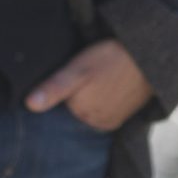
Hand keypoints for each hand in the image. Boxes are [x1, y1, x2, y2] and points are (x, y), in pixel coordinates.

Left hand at [25, 39, 151, 132]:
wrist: (148, 55)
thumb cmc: (110, 59)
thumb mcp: (77, 70)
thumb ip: (53, 89)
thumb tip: (29, 106)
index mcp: (82, 113)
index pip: (58, 106)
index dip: (58, 90)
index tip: (68, 76)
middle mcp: (96, 122)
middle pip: (73, 109)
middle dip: (73, 95)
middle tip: (85, 75)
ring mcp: (110, 121)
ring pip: (87, 110)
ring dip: (88, 97)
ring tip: (96, 79)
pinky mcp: (122, 116)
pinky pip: (101, 110)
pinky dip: (99, 100)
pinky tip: (104, 85)